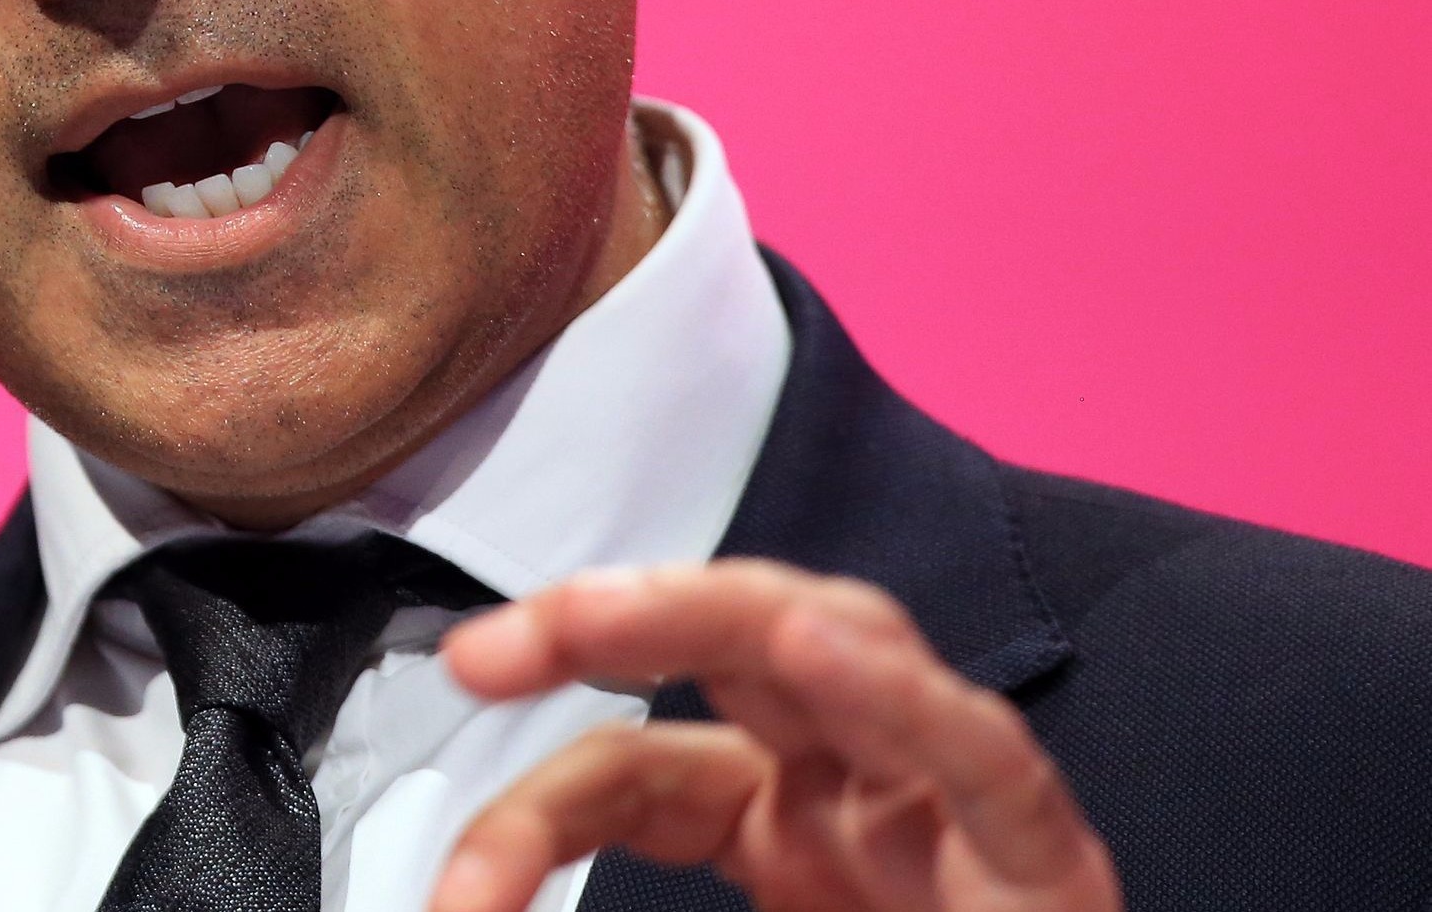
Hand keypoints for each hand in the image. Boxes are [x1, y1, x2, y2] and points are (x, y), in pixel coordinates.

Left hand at [427, 560, 1116, 911]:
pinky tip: (813, 648)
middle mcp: (863, 795)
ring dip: (712, 612)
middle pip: (730, 649)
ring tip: (598, 613)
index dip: (529, 806)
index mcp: (782, 828)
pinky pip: (979, 756)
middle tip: (480, 653)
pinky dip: (899, 696)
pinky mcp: (1046, 868)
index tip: (449, 892)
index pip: (635, 768)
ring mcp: (952, 814)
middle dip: (602, 622)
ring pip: (843, 641)